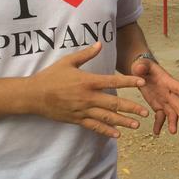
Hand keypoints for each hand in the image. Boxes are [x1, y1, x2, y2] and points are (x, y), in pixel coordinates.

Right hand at [29, 42, 147, 137]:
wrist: (33, 95)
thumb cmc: (51, 76)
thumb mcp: (68, 61)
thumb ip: (86, 54)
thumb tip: (100, 43)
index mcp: (88, 81)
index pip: (113, 82)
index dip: (128, 82)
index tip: (141, 83)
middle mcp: (87, 97)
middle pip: (114, 104)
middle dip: (132, 108)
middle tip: (146, 112)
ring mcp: (82, 110)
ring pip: (106, 118)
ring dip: (123, 122)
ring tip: (137, 125)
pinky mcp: (76, 119)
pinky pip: (94, 126)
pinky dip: (106, 131)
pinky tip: (117, 134)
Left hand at [132, 57, 178, 134]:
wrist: (141, 72)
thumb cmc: (144, 66)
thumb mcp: (142, 64)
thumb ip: (141, 66)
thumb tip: (138, 68)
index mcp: (167, 81)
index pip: (178, 87)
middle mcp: (168, 92)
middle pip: (178, 104)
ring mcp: (164, 100)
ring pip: (171, 113)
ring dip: (173, 122)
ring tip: (173, 132)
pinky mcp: (158, 105)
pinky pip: (160, 116)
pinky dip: (159, 125)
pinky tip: (156, 132)